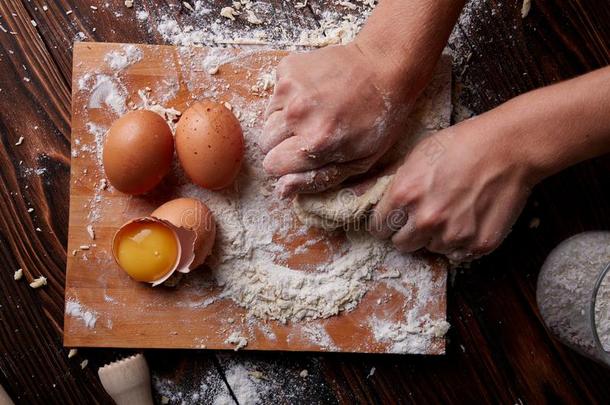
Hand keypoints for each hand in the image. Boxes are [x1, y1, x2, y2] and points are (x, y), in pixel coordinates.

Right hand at [259, 43, 414, 196]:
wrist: (384, 66)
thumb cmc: (378, 119)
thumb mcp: (359, 161)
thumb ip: (318, 180)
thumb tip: (281, 191)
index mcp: (315, 143)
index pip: (272, 166)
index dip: (288, 165)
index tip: (305, 156)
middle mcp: (297, 114)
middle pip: (264, 143)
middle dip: (282, 145)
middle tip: (310, 134)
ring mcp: (289, 88)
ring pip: (266, 119)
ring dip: (284, 121)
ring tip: (314, 113)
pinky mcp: (286, 68)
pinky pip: (274, 94)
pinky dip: (288, 98)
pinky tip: (313, 94)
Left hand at [371, 115, 534, 261]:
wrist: (508, 148)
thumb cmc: (462, 144)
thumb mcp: (417, 155)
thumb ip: (397, 184)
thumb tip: (378, 202)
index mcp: (404, 195)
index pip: (378, 229)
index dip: (386, 223)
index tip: (394, 220)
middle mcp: (425, 220)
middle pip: (401, 245)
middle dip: (408, 233)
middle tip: (423, 217)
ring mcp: (453, 235)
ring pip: (431, 249)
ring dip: (436, 237)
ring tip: (452, 212)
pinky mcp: (478, 244)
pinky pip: (458, 254)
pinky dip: (461, 242)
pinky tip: (469, 219)